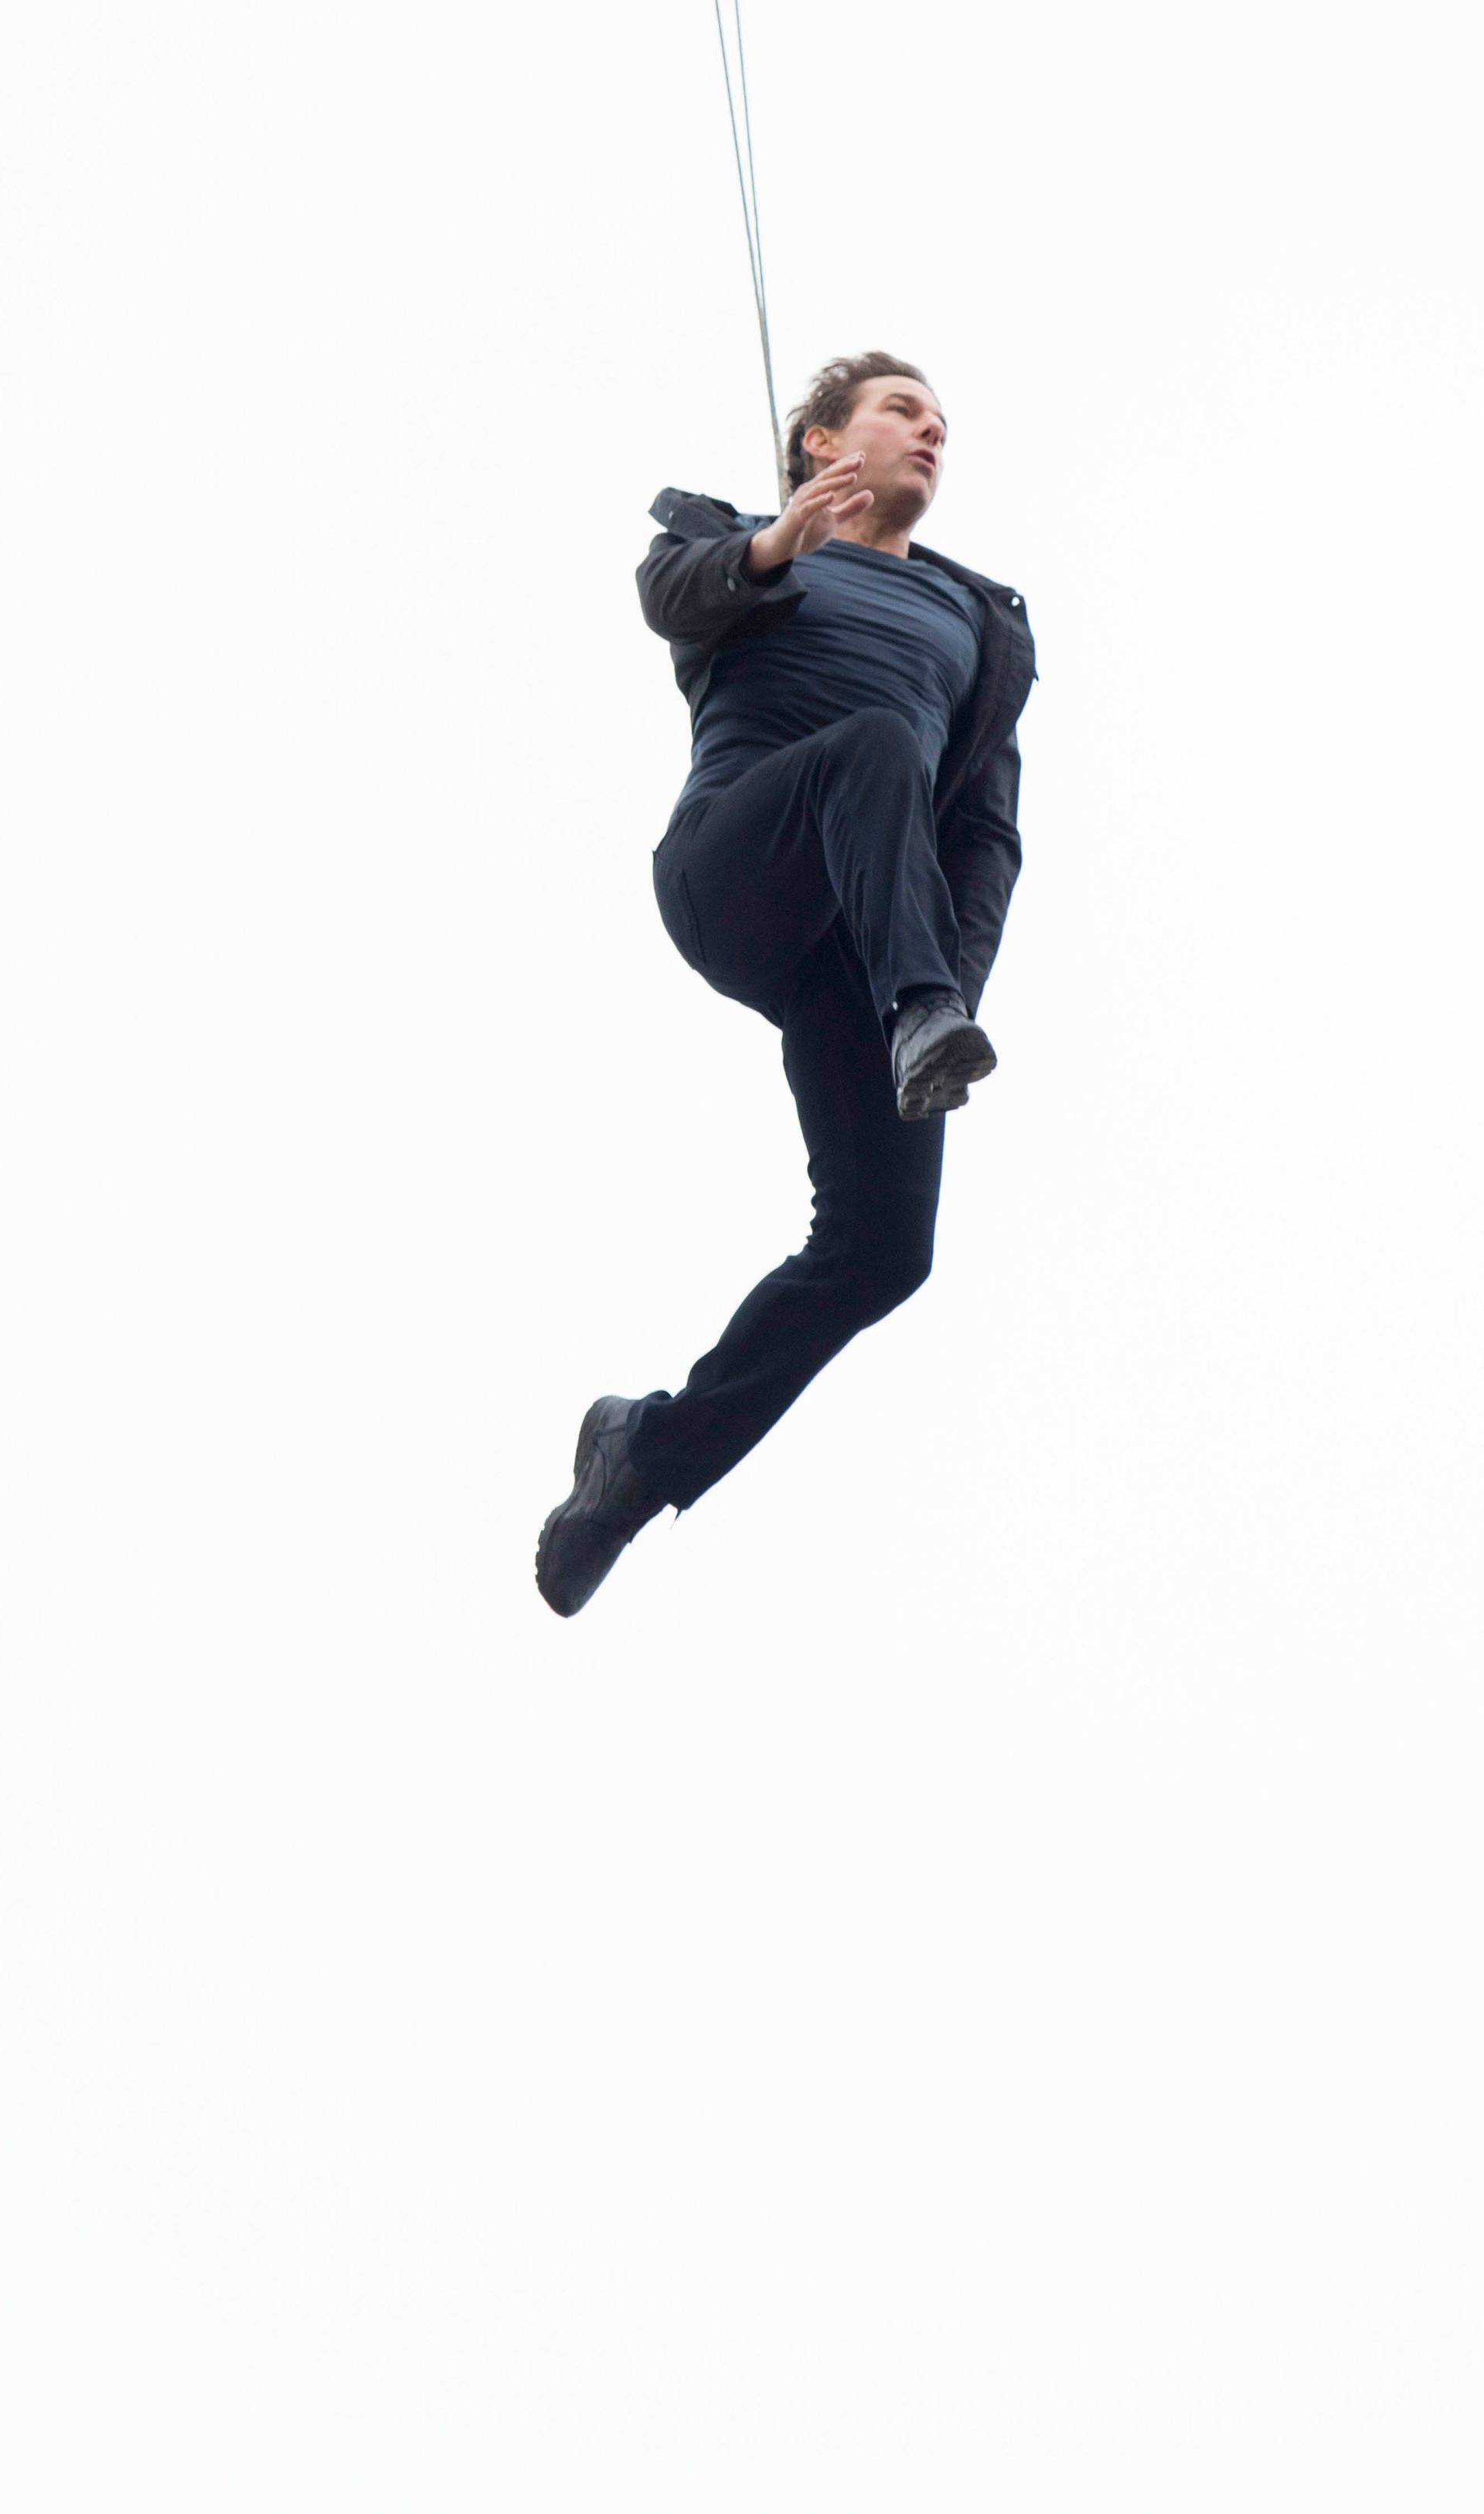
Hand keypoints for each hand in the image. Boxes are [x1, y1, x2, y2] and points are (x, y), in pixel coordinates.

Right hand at [746, 454, 872, 575]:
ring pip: (820, 489)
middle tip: (861, 459)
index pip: (833, 474)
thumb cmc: (806, 531)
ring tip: (853, 476)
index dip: (847, 464)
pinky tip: (832, 496)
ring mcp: (801, 504)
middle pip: (828, 476)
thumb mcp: (833, 520)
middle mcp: (808, 492)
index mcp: (817, 490)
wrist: (781, 547)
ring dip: (836, 482)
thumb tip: (871, 494)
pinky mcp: (797, 518)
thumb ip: (850, 508)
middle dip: (844, 467)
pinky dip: (820, 501)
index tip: (862, 455)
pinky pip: (809, 507)